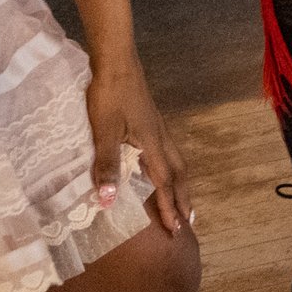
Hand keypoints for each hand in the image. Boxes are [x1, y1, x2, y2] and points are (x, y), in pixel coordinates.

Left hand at [86, 59, 193, 236]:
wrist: (116, 62)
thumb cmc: (109, 96)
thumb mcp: (103, 131)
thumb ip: (107, 165)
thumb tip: (108, 200)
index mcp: (152, 144)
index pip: (165, 182)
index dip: (169, 207)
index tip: (176, 230)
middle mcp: (161, 138)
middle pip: (179, 174)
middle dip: (183, 198)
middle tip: (188, 221)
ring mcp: (157, 129)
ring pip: (176, 163)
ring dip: (181, 185)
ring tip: (182, 200)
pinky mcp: (151, 122)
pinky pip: (168, 154)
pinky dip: (171, 170)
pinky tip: (162, 171)